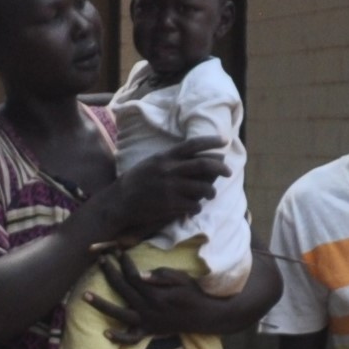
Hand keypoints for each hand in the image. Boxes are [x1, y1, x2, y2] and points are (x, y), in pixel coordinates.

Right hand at [100, 140, 225, 246]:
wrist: (120, 201)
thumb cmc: (137, 181)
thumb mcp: (152, 163)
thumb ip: (172, 159)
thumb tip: (197, 158)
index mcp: (165, 156)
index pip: (193, 145)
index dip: (211, 142)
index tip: (224, 141)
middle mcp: (169, 170)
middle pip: (203, 165)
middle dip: (221, 168)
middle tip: (229, 172)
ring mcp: (171, 188)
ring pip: (203, 188)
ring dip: (211, 192)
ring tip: (210, 194)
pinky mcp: (170, 205)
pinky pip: (194, 205)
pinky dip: (197, 207)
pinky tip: (194, 207)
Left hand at [109, 263, 237, 334]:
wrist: (205, 317)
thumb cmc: (193, 294)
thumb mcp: (182, 279)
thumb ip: (161, 276)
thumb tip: (140, 274)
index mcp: (155, 294)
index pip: (133, 276)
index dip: (124, 263)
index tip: (117, 252)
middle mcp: (147, 309)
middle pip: (122, 289)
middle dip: (110, 273)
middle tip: (100, 260)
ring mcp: (147, 322)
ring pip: (119, 314)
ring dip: (101, 305)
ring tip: (85, 295)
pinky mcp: (149, 332)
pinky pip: (131, 339)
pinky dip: (119, 338)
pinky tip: (105, 333)